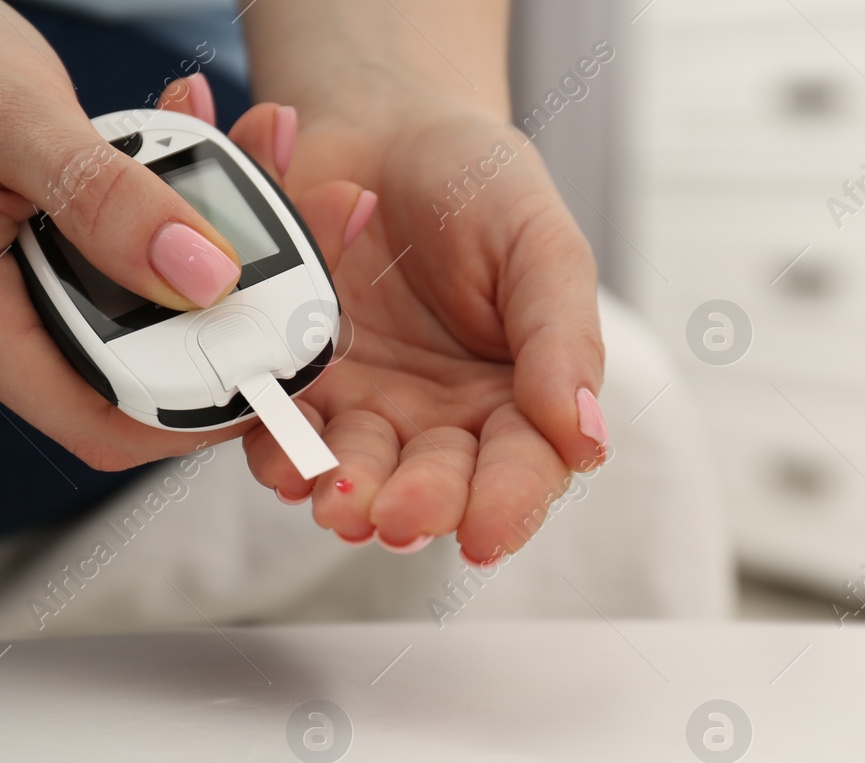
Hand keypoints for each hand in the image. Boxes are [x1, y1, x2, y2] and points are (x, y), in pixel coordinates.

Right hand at [0, 1, 368, 470]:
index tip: (287, 349)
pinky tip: (202, 148)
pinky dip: (174, 231)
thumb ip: (108, 199)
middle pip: (143, 375)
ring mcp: (8, 328)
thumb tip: (208, 279)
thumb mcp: (14, 114)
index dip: (207, 409)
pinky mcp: (34, 298)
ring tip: (256, 147)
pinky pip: (128, 289)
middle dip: (236, 304)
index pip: (104, 423)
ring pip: (146, 326)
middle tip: (303, 210)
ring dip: (215, 251)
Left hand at [234, 103, 607, 563]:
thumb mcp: (540, 244)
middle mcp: (442, 420)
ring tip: (337, 501)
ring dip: (346, 493)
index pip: (524, 467)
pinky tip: (283, 462)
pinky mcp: (298, 382)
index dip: (508, 506)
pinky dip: (279, 450)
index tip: (484, 535)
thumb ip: (563, 338)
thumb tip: (585, 438)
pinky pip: (284, 429)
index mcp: (518, 398)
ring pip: (357, 472)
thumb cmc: (479, 186)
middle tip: (398, 515)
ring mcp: (366, 406)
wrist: (383, 125)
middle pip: (437, 485)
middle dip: (419, 506)